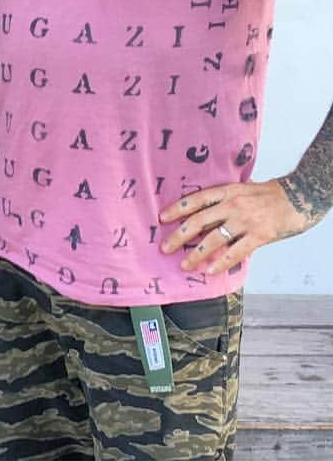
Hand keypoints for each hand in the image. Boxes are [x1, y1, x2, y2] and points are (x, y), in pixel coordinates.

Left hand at [159, 178, 311, 275]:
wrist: (299, 197)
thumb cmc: (269, 194)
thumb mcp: (242, 189)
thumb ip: (224, 199)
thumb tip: (204, 210)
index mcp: (227, 191)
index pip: (196, 199)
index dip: (177, 208)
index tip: (162, 218)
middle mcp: (232, 205)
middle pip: (199, 221)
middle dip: (179, 235)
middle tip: (165, 247)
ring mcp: (245, 221)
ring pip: (213, 239)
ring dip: (196, 254)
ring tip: (184, 264)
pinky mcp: (259, 236)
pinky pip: (235, 251)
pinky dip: (221, 262)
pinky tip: (210, 270)